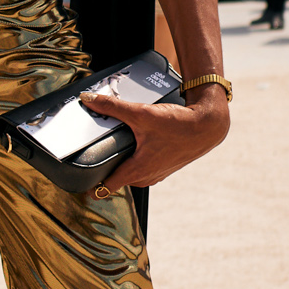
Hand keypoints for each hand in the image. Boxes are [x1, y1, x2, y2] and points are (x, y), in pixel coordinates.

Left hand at [80, 88, 228, 197]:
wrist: (207, 126)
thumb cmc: (178, 125)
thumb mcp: (142, 113)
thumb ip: (112, 107)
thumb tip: (88, 99)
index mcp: (137, 171)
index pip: (106, 188)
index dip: (91, 186)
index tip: (80, 182)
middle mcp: (146, 177)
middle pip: (116, 179)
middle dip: (106, 168)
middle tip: (96, 153)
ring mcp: (156, 174)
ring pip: (131, 173)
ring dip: (123, 163)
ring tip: (116, 147)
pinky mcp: (164, 167)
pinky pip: (144, 167)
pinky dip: (138, 158)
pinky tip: (139, 143)